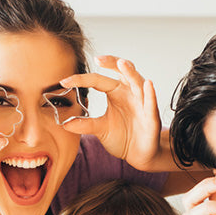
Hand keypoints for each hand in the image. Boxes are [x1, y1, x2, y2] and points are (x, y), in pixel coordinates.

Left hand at [58, 55, 162, 170]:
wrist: (139, 155)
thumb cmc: (123, 137)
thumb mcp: (100, 129)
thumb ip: (85, 124)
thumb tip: (64, 124)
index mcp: (115, 92)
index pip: (97, 80)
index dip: (81, 79)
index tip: (64, 81)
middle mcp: (129, 92)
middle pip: (121, 71)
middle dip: (112, 62)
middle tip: (98, 59)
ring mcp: (142, 102)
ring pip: (138, 82)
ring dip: (130, 72)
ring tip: (122, 64)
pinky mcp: (151, 116)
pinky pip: (151, 103)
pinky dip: (150, 93)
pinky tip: (147, 84)